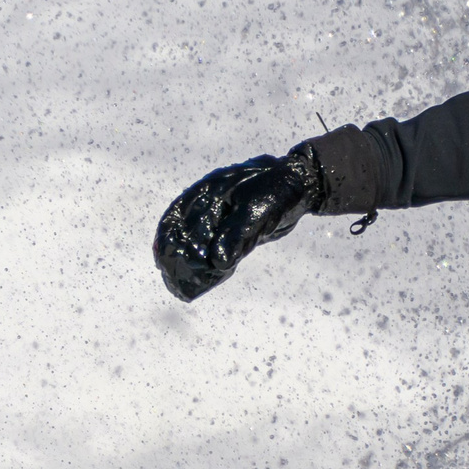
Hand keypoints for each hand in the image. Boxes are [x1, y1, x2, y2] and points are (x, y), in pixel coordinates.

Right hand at [152, 145, 327, 301]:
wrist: (300, 184)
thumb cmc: (277, 191)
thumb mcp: (258, 212)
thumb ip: (237, 235)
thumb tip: (217, 261)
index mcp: (208, 193)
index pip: (180, 220)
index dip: (171, 242)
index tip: (168, 263)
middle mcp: (208, 202)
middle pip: (182, 231)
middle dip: (175, 255)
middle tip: (172, 280)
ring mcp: (219, 214)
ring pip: (195, 238)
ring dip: (187, 260)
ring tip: (179, 284)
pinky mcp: (232, 226)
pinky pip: (214, 244)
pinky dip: (207, 261)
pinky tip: (204, 275)